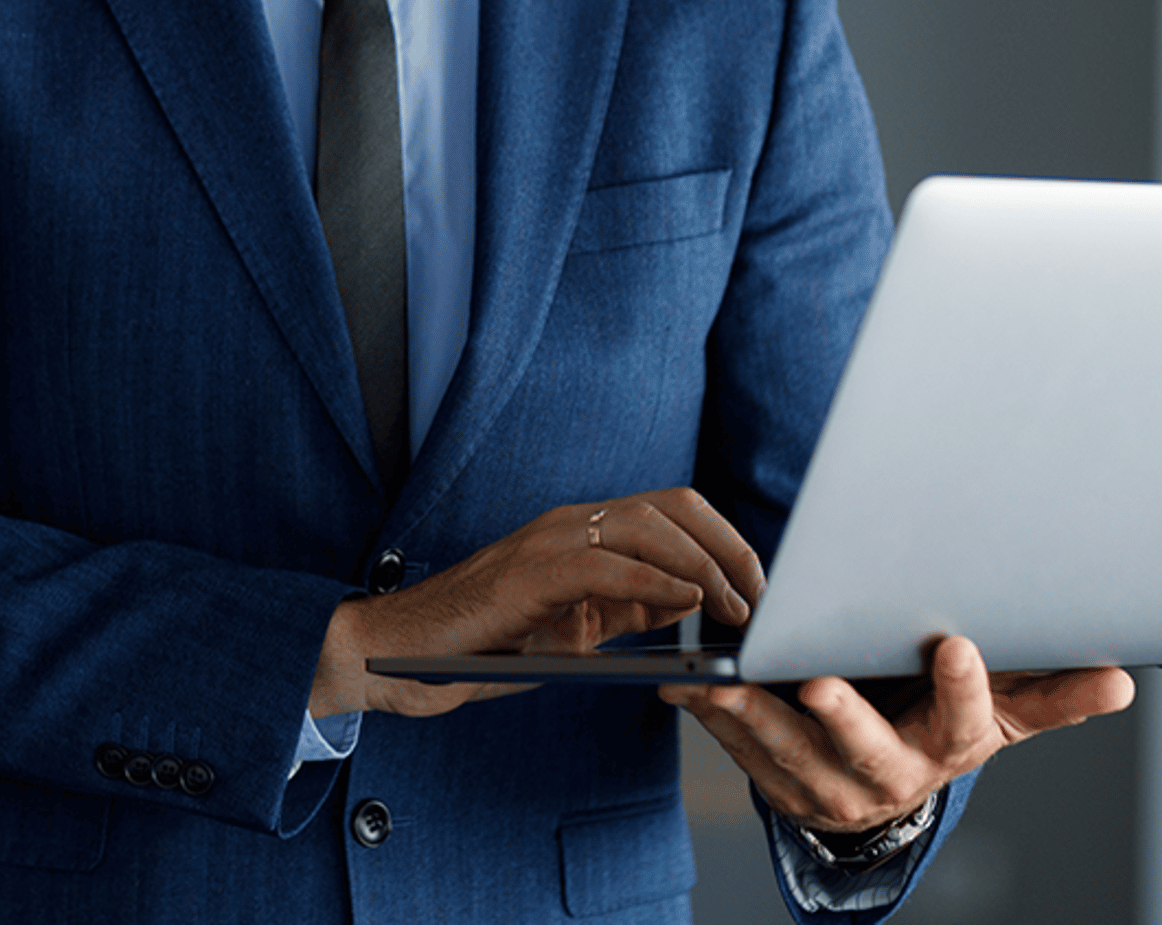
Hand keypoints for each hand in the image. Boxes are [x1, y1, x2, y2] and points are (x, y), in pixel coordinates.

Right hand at [310, 488, 765, 718]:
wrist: (400, 654)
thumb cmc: (485, 645)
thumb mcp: (576, 628)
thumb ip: (628, 609)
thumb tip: (691, 606)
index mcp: (586, 531)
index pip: (674, 510)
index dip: (725, 541)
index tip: (759, 586)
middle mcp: (572, 522)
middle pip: (674, 506)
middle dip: (729, 548)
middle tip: (762, 598)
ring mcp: (549, 541)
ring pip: (648, 526)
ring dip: (703, 566)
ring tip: (735, 607)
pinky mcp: (530, 572)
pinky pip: (607, 564)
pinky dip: (655, 581)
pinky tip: (686, 605)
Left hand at [662, 635, 1133, 834]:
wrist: (890, 774)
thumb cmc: (947, 718)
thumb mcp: (1004, 710)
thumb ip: (1053, 693)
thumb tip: (1122, 681)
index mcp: (950, 747)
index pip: (965, 721)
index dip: (963, 687)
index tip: (957, 645)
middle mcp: (891, 774)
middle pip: (868, 749)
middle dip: (843, 717)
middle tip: (818, 682)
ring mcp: (830, 784)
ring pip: (789, 754)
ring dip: (754, 717)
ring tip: (725, 680)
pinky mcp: (778, 780)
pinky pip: (742, 753)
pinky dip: (715, 719)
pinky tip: (690, 685)